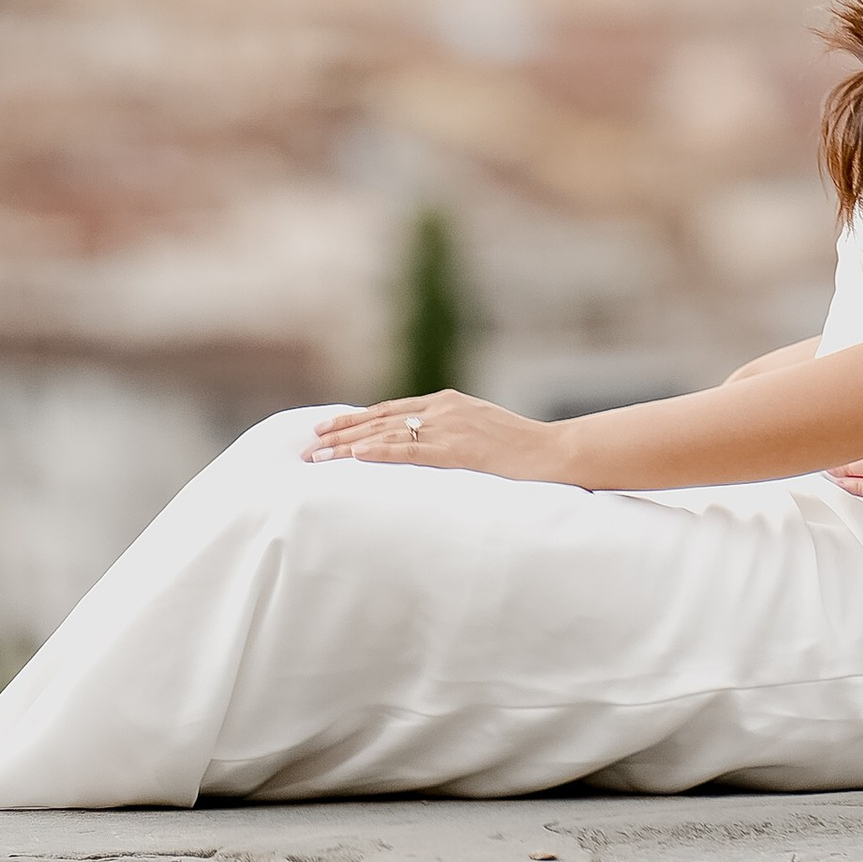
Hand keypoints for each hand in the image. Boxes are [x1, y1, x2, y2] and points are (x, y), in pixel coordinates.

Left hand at [302, 393, 577, 486]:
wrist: (555, 453)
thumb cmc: (523, 452)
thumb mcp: (482, 434)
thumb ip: (453, 437)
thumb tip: (427, 452)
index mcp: (448, 403)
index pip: (390, 410)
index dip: (356, 420)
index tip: (326, 428)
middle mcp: (443, 408)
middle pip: (379, 419)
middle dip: (340, 432)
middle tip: (307, 445)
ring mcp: (449, 426)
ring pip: (385, 433)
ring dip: (346, 445)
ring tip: (317, 455)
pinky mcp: (456, 448)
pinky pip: (408, 450)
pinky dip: (377, 452)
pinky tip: (353, 457)